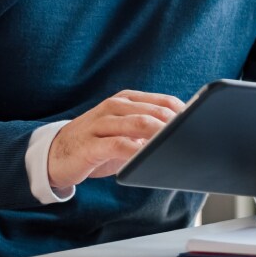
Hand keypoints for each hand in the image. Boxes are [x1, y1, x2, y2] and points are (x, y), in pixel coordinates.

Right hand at [48, 89, 184, 193]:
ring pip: (138, 123)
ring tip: (177, 144)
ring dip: (161, 134)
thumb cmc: (96, 144)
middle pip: (154, 111)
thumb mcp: (123, 132)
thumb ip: (147, 130)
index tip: (201, 125)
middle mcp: (114, 106)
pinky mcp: (90, 144)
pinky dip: (137, 150)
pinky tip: (149, 157)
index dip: (184, 113)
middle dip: (176, 124)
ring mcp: (101, 123)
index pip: (163, 101)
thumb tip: (181, 137)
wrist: (54, 155)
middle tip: (194, 136)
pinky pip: (118, 145)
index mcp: (126, 99)